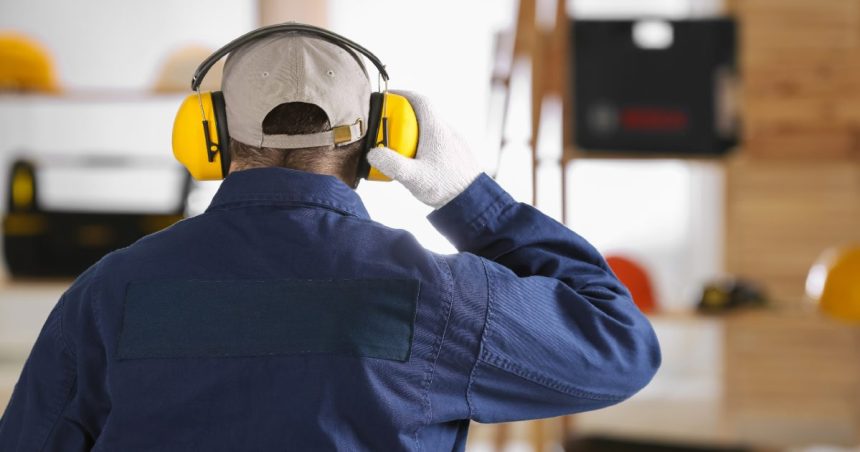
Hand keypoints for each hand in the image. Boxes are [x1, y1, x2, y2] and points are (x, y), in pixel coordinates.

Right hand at [367, 91, 481, 208]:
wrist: (473, 201)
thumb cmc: (447, 188)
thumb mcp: (414, 177)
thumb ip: (392, 164)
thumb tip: (373, 153)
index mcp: (437, 130)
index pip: (419, 100)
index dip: (402, 95)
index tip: (387, 98)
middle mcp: (447, 131)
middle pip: (423, 114)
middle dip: (402, 117)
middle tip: (386, 129)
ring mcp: (454, 142)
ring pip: (430, 128)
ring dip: (413, 133)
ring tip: (399, 149)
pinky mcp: (457, 154)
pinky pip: (437, 141)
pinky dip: (423, 144)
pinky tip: (417, 162)